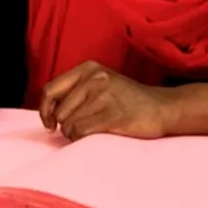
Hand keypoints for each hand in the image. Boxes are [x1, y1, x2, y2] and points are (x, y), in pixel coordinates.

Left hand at [38, 61, 173, 140]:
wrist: (162, 108)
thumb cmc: (127, 100)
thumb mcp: (99, 84)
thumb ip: (74, 91)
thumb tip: (46, 111)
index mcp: (88, 68)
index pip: (50, 90)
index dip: (45, 110)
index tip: (50, 124)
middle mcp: (94, 78)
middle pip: (59, 112)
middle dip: (66, 126)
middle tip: (83, 128)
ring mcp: (104, 95)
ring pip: (69, 125)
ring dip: (77, 134)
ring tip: (94, 129)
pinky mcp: (113, 114)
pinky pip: (82, 132)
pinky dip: (84, 138)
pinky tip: (97, 134)